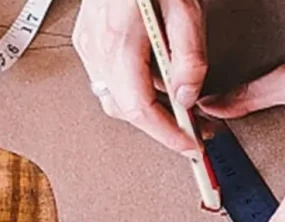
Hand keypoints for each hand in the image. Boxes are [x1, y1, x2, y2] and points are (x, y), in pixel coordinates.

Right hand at [72, 0, 206, 154]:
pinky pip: (111, 77)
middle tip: (196, 130)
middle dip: (161, 126)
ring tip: (185, 107)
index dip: (167, 134)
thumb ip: (190, 59)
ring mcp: (88, 43)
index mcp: (118, 41)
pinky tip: (163, 82)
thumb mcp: (186, 9)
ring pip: (117, 97)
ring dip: (151, 108)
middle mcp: (96, 46)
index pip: (139, 109)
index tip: (190, 145)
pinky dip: (138, 88)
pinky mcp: (89, 38)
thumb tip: (187, 97)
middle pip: (126, 109)